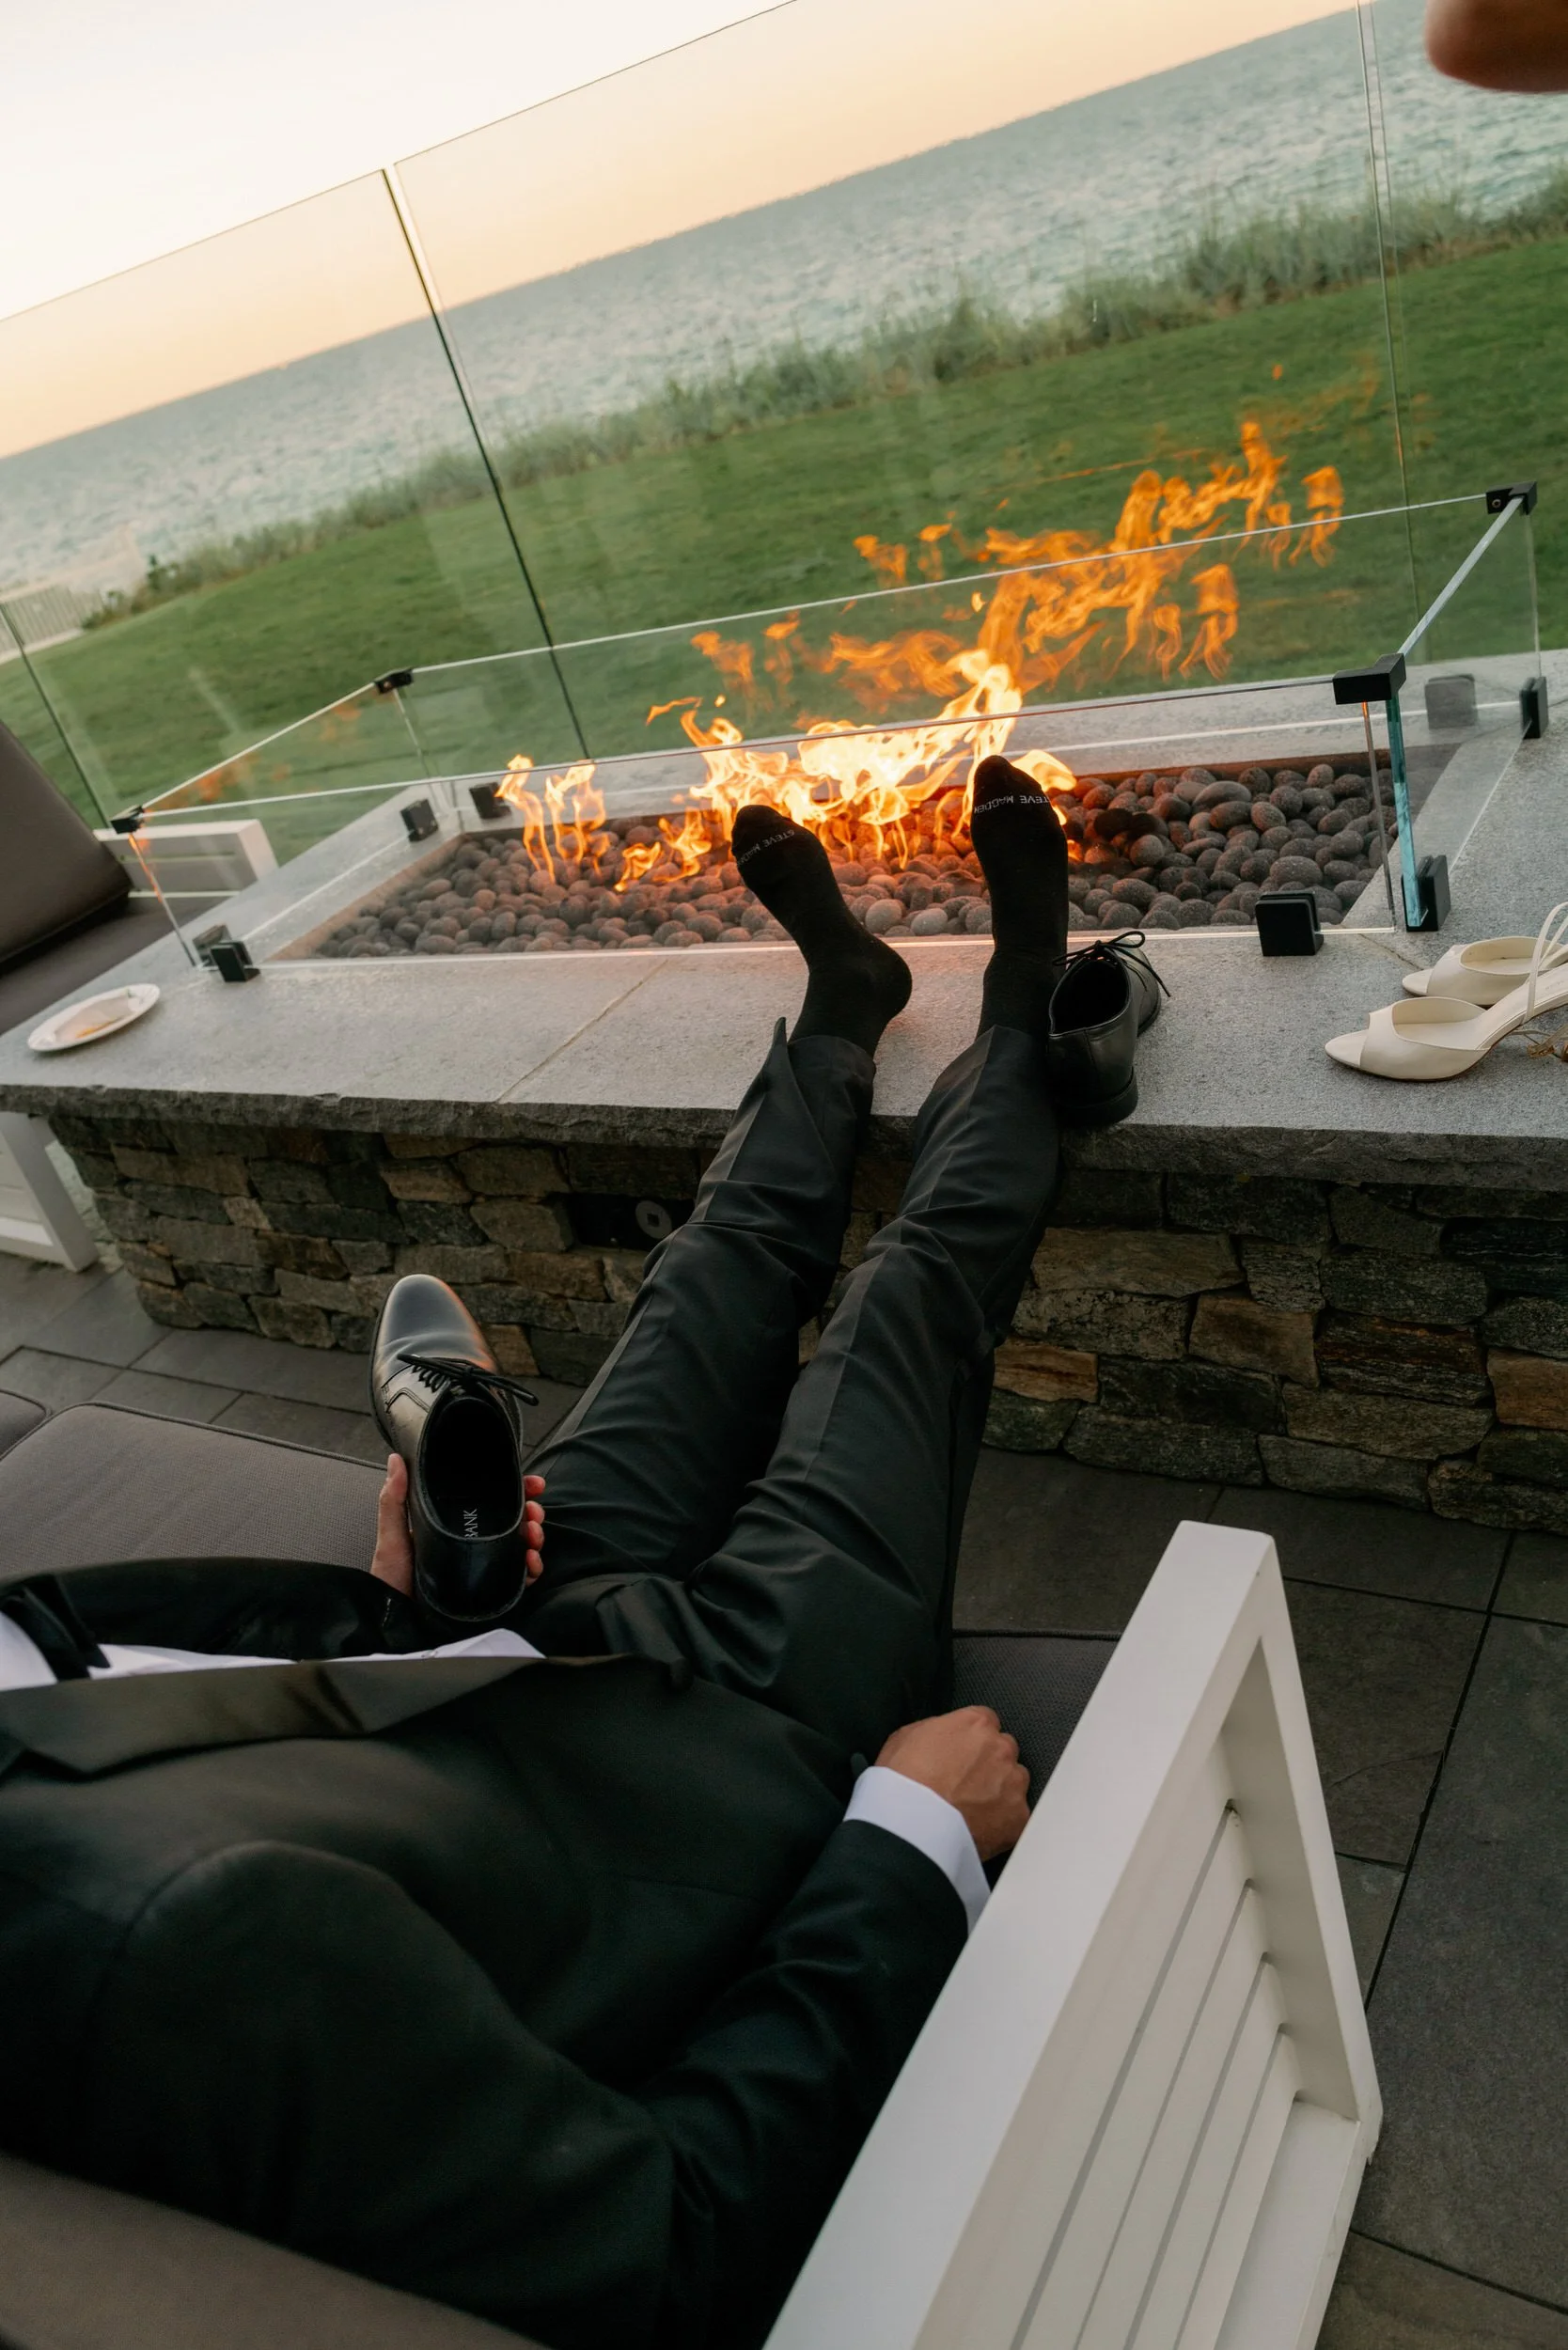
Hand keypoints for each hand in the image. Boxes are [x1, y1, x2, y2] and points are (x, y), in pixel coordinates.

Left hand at [370, 1455, 546, 1595]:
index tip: (531, 1483)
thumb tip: (396, 1460)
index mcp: (452, 1522)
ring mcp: (481, 1564)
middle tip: (534, 1513)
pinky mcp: (488, 1589)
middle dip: (531, 1512)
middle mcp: (471, 1540)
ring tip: (533, 1538)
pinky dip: (532, 1567)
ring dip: (534, 1537)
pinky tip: (530, 1563)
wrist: (396, 1621)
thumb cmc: (390, 1579)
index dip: (515, 1488)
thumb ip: (393, 1500)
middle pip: (512, 1519)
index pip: (489, 1498)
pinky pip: (518, 1575)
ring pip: (520, 1543)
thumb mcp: (391, 1536)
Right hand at [875, 1706, 1029, 1861]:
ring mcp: (1013, 1783)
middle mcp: (1000, 1749)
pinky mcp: (1018, 1817)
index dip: (972, 1741)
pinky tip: (979, 1829)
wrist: (912, 1825)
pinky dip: (1002, 1824)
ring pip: (1014, 1783)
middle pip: (1004, 1751)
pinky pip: (1016, 1818)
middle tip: (965, 1784)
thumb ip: (934, 1729)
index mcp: (975, 1724)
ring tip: (972, 1810)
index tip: (963, 1755)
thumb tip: (940, 1736)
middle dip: (990, 1765)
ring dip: (1000, 1792)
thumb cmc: (903, 1783)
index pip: (986, 1722)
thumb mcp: (905, 1737)